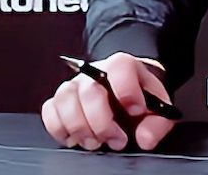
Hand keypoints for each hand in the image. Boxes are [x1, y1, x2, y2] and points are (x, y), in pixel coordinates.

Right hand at [40, 52, 175, 151]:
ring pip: (65, 99)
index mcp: (122, 66)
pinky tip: (76, 138)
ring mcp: (74, 85)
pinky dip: (60, 128)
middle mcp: (94, 72)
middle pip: (88, 91)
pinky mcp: (60, 101)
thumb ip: (157, 123)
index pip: (119, 67)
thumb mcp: (157, 108)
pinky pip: (49, 110)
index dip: (127, 91)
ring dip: (79, 127)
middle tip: (117, 140)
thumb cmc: (140, 99)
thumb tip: (144, 138)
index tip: (135, 111)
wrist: (126, 94)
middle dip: (102, 122)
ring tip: (95, 142)